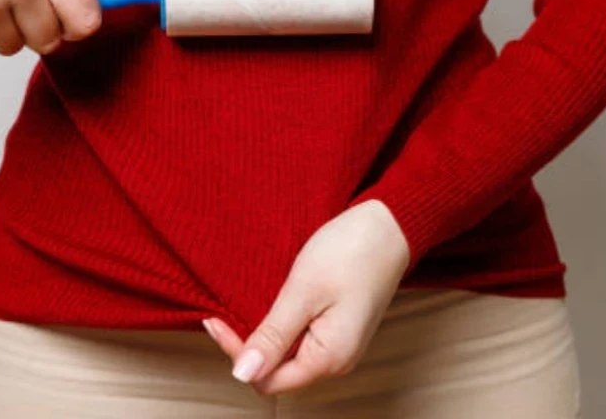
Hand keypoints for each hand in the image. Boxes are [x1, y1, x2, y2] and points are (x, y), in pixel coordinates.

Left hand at [202, 199, 410, 394]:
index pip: (267, 379)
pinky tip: (267, 306)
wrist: (390, 227)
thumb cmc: (350, 252)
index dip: (238, 355)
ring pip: (287, 356)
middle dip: (247, 347)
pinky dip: (279, 327)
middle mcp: (336, 361)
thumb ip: (274, 336)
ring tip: (239, 307)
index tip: (216, 319)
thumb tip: (243, 374)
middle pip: (276, 372)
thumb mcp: (303, 292)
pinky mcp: (338, 329)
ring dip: (262, 336)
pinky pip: (300, 340)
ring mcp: (339, 346)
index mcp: (328, 358)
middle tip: (222, 312)